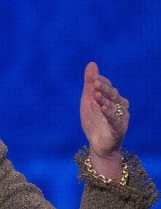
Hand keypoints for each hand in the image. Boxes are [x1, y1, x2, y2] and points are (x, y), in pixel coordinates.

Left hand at [80, 62, 128, 176]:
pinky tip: (103, 108)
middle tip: (95, 83)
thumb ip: (90, 83)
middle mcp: (118, 106)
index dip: (101, 82)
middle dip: (105, 89)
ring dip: (105, 100)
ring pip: (114, 106)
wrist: (97, 144)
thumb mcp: (88, 100)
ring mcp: (119, 117)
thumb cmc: (94, 121)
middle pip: (113, 95)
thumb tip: (92, 63)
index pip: (108, 87)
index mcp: (111, 98)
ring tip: (96, 95)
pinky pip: (114, 120)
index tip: (93, 78)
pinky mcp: (118, 128)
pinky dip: (109, 113)